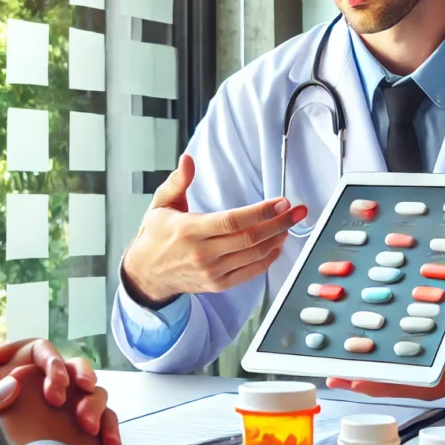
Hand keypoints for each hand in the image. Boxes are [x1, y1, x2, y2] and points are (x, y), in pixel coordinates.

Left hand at [0, 339, 121, 444]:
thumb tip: (13, 384)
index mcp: (21, 367)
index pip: (42, 350)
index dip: (51, 363)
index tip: (55, 384)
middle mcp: (49, 382)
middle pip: (74, 367)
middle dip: (81, 377)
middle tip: (81, 390)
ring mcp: (69, 404)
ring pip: (94, 393)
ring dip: (95, 406)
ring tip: (89, 427)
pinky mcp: (83, 427)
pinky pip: (104, 424)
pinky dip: (109, 435)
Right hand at [121, 153, 308, 304]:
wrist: (146, 273)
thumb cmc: (156, 236)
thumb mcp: (161, 204)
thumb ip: (178, 181)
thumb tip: (188, 160)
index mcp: (189, 230)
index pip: (232, 221)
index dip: (260, 212)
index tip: (281, 202)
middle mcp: (203, 254)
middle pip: (250, 238)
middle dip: (279, 223)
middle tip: (297, 211)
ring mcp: (212, 272)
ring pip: (255, 256)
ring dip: (277, 239)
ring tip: (289, 223)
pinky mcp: (219, 284)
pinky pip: (251, 272)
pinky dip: (269, 258)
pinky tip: (277, 243)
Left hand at [326, 303, 444, 399]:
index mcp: (440, 377)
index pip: (403, 383)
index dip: (377, 381)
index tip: (354, 376)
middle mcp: (423, 381)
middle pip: (384, 383)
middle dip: (356, 376)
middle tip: (326, 368)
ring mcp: (415, 376)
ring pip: (380, 377)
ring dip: (355, 369)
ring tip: (325, 361)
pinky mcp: (411, 366)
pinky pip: (385, 366)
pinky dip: (366, 360)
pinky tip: (345, 351)